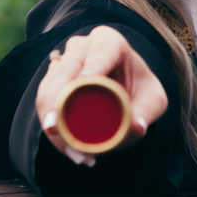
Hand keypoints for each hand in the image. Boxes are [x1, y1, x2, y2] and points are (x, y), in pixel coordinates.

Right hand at [36, 26, 167, 166]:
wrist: (122, 91)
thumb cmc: (138, 89)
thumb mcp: (152, 98)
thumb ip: (147, 111)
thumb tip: (136, 128)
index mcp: (109, 41)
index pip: (101, 51)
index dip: (93, 65)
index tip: (84, 81)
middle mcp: (81, 47)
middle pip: (64, 73)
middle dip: (60, 105)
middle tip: (65, 134)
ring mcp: (62, 63)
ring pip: (48, 92)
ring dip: (56, 126)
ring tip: (77, 154)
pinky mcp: (50, 82)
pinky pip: (44, 105)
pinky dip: (54, 130)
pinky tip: (69, 150)